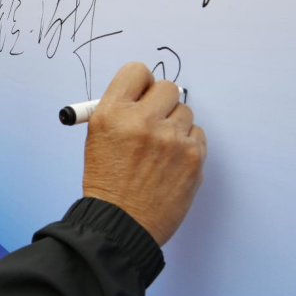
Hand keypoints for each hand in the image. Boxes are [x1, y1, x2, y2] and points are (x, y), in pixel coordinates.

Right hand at [82, 62, 206, 245]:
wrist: (121, 225)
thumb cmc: (107, 185)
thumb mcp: (97, 140)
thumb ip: (120, 112)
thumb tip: (144, 94)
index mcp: (111, 114)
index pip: (137, 71)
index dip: (141, 83)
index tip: (142, 94)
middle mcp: (141, 121)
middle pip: (167, 87)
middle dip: (161, 102)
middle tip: (154, 121)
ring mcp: (170, 139)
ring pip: (185, 112)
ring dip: (175, 126)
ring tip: (159, 151)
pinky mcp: (193, 157)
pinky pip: (197, 135)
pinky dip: (187, 146)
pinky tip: (170, 164)